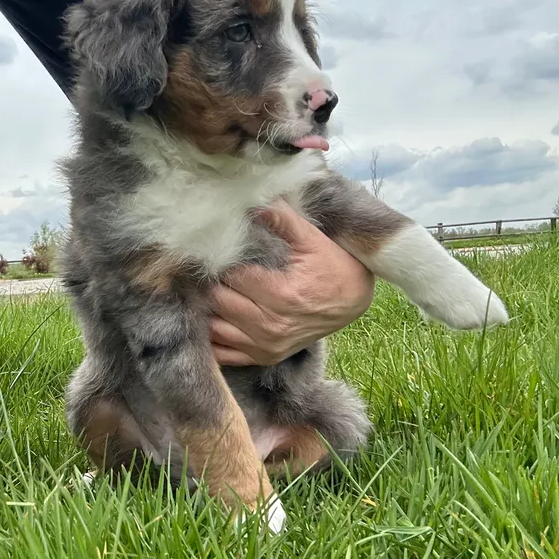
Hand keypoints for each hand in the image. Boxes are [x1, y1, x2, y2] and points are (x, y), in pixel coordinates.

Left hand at [209, 200, 375, 365]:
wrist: (353, 301)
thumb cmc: (332, 267)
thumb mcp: (312, 239)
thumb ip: (281, 219)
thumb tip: (253, 201)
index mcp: (282, 295)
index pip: (231, 276)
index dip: (219, 260)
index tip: (214, 249)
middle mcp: (271, 325)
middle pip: (217, 301)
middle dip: (210, 283)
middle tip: (206, 268)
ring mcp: (267, 345)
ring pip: (213, 328)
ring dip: (207, 309)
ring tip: (207, 289)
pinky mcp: (264, 357)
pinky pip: (223, 354)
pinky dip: (211, 339)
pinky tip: (210, 318)